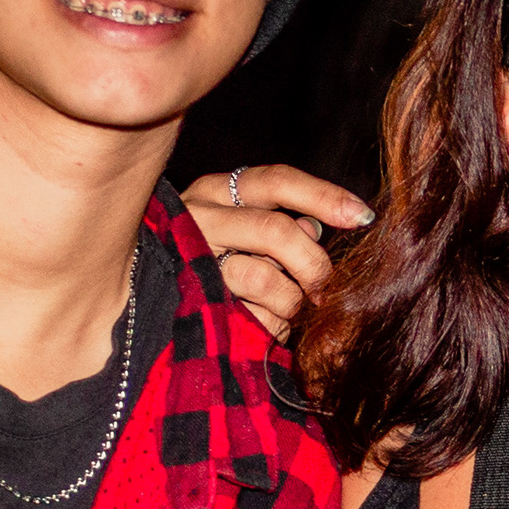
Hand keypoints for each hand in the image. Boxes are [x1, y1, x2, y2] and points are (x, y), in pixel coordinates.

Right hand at [183, 163, 370, 345]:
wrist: (146, 293)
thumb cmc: (208, 255)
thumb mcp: (241, 227)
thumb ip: (281, 224)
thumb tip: (316, 229)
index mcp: (217, 190)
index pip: (278, 182)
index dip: (324, 197)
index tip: (362, 217)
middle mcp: (199, 217)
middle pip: (277, 231)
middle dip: (313, 264)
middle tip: (324, 287)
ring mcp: (191, 260)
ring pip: (264, 278)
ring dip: (290, 301)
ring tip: (288, 310)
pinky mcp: (192, 303)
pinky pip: (250, 317)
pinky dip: (270, 326)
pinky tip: (263, 323)